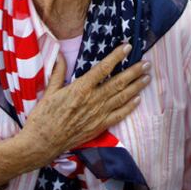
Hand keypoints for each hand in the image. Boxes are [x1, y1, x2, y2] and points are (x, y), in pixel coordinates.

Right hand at [18, 44, 149, 166]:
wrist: (43, 143)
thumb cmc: (44, 115)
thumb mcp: (49, 90)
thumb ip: (58, 71)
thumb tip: (60, 53)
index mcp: (80, 88)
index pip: (103, 68)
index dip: (117, 56)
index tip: (127, 47)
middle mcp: (93, 100)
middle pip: (118, 83)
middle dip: (134, 72)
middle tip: (146, 63)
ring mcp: (98, 115)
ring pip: (122, 98)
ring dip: (136, 87)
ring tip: (147, 77)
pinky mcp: (99, 127)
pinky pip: (118, 115)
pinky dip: (130, 107)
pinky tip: (138, 99)